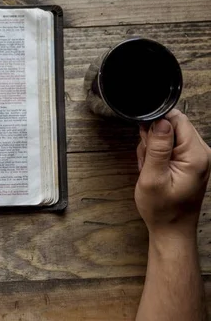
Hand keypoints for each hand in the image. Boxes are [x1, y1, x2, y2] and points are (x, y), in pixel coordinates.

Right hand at [136, 109, 210, 239]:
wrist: (171, 229)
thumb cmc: (162, 209)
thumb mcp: (152, 178)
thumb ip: (157, 148)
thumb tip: (161, 121)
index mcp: (196, 155)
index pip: (178, 120)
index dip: (157, 125)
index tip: (147, 143)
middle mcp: (202, 153)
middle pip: (173, 126)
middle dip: (154, 139)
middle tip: (148, 162)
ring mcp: (198, 157)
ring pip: (169, 135)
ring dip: (154, 148)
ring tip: (151, 168)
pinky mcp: (191, 161)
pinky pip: (171, 146)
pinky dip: (158, 155)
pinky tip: (155, 169)